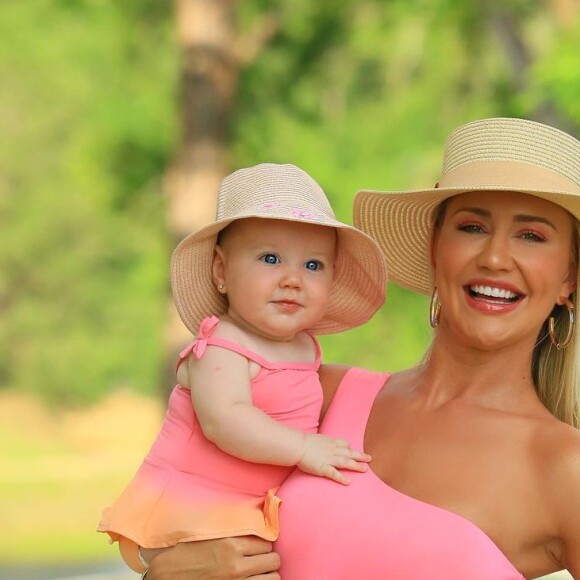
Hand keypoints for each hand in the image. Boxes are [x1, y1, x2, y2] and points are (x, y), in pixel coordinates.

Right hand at [146, 537, 279, 579]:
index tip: (257, 547)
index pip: (266, 542)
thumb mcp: (208, 534)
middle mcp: (237, 565)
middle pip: (273, 560)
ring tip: (258, 573)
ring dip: (267, 574)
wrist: (166, 577)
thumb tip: (252, 514)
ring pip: (273, 578)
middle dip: (267, 559)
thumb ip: (230, 528)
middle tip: (259, 561)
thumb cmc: (185, 553)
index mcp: (231, 544)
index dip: (263, 545)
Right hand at [297, 433, 370, 484]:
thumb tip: (321, 445)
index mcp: (330, 443)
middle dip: (360, 456)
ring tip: (365, 469)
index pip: (344, 444)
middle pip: (349, 453)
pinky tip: (349, 482)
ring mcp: (329, 459)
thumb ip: (322, 443)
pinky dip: (341, 478)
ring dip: (356, 466)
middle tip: (370, 458)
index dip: (349, 447)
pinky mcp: (323, 468)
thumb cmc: (303, 442)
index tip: (353, 450)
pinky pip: (334, 473)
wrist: (297, 446)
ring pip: (345, 462)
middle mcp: (332, 450)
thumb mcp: (316, 439)